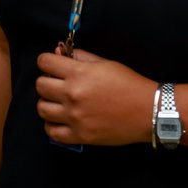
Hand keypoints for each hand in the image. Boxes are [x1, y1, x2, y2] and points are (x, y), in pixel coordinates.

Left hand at [35, 47, 154, 146]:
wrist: (148, 111)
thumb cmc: (129, 84)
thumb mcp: (105, 63)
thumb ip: (80, 57)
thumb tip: (59, 52)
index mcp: (78, 73)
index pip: (44, 62)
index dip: (46, 61)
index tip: (51, 64)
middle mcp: (72, 94)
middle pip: (40, 85)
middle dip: (47, 81)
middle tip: (57, 83)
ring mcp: (75, 117)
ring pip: (41, 108)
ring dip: (47, 103)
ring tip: (58, 102)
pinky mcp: (80, 135)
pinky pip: (51, 132)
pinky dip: (52, 125)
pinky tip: (60, 119)